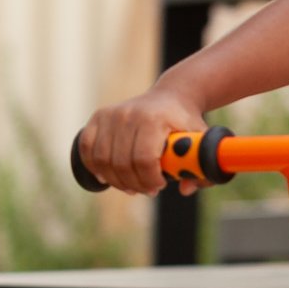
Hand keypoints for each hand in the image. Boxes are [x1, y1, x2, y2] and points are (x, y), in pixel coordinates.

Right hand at [76, 80, 209, 195]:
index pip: (143, 160)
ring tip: (132, 186)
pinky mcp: (99, 117)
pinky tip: (106, 176)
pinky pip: (87, 149)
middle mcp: (129, 114)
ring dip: (117, 181)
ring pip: (103, 161)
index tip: (160, 186)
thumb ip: (201, 168)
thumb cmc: (186, 124)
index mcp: (154, 119)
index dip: (150, 180)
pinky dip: (94, 166)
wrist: (171, 97)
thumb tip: (185, 189)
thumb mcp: (200, 142)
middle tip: (148, 190)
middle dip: (135, 184)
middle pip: (122, 164)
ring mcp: (111, 115)